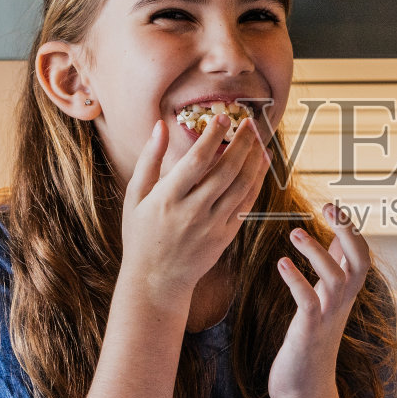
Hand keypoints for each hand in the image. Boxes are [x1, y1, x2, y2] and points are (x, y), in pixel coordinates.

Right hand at [120, 112, 270, 293]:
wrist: (155, 280)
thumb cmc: (141, 234)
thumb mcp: (136, 196)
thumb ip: (149, 159)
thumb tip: (159, 126)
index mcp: (166, 199)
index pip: (195, 161)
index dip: (212, 137)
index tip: (223, 117)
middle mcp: (191, 213)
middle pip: (225, 171)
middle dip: (241, 143)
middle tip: (249, 122)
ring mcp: (211, 226)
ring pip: (241, 187)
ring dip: (254, 160)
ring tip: (260, 139)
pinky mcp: (225, 237)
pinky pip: (246, 206)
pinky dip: (256, 183)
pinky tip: (260, 165)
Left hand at [269, 204, 370, 397]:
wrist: (303, 390)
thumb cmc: (309, 342)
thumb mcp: (324, 301)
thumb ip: (332, 272)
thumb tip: (334, 239)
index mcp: (345, 295)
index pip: (361, 255)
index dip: (352, 229)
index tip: (334, 205)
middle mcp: (342, 304)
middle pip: (360, 262)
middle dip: (349, 233)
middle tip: (330, 208)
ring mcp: (328, 318)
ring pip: (336, 278)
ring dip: (316, 253)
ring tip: (294, 232)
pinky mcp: (309, 332)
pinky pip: (309, 302)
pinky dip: (297, 281)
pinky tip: (281, 264)